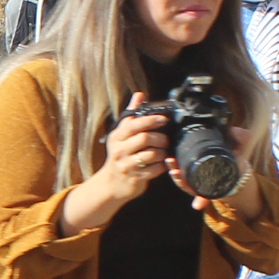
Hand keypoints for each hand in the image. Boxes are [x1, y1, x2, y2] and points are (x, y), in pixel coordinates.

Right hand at [58, 102, 171, 232]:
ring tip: (164, 152)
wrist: (112, 183)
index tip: (163, 119)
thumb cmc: (120, 155)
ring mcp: (127, 165)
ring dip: (163, 152)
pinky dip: (162, 165)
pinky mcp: (135, 178)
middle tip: (166, 139)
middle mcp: (120, 150)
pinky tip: (162, 163)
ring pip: (151, 154)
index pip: (134, 124)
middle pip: (145, 138)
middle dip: (160, 138)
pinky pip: (155, 169)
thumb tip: (139, 95)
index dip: (151, 120)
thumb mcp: (121, 134)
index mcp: (117, 137)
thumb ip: (132, 115)